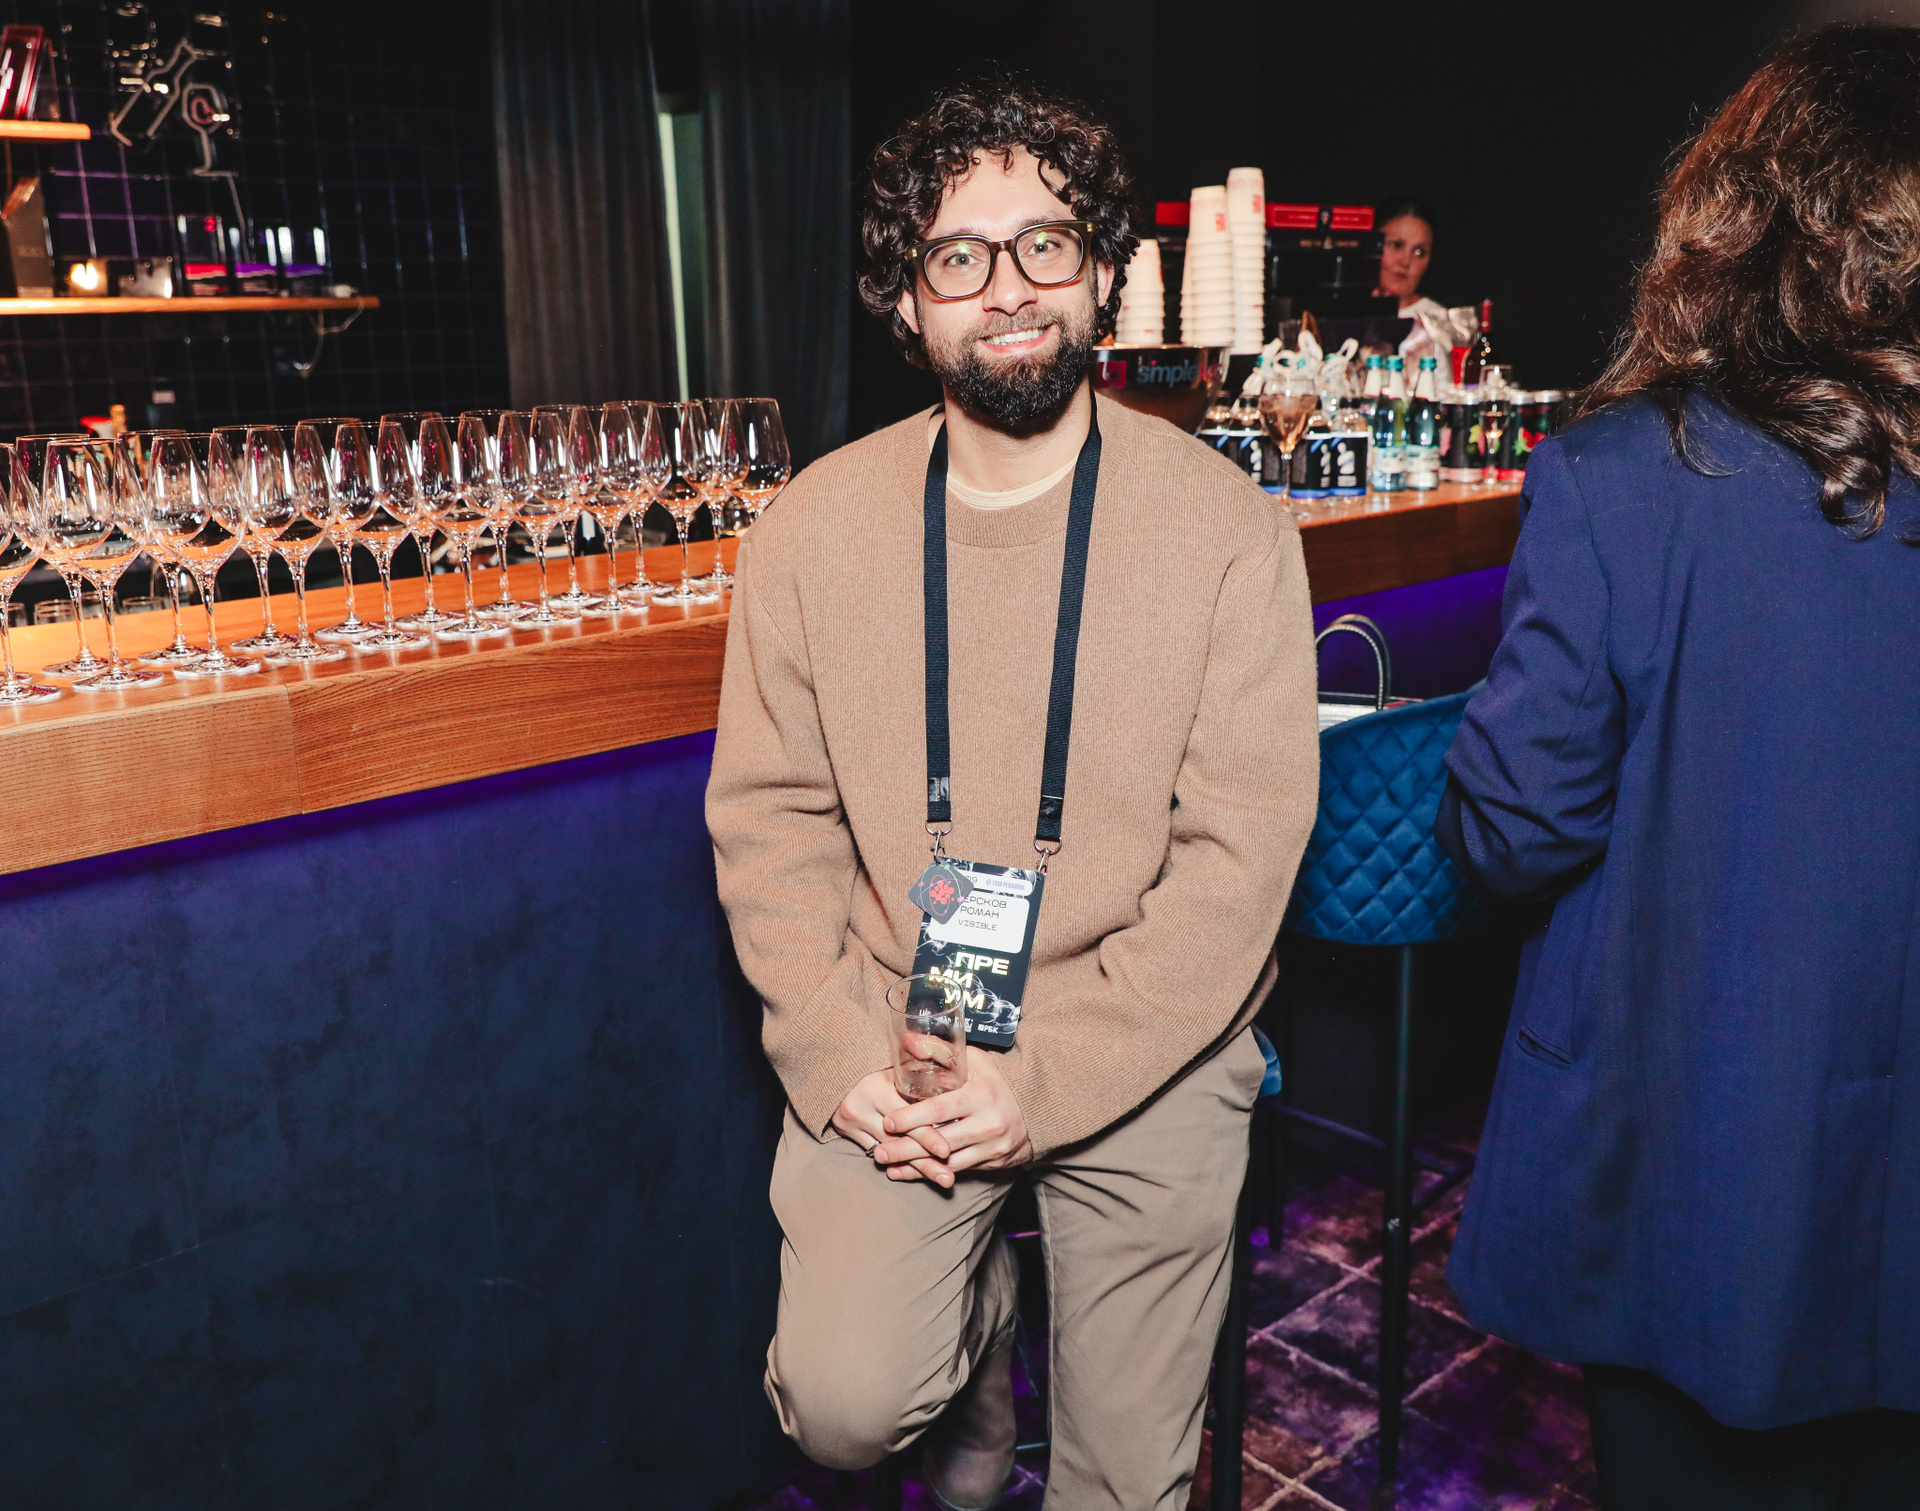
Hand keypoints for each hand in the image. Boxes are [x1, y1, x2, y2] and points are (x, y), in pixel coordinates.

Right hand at [831, 1069, 955, 1185]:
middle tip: (948, 1178)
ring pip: (890, 1153)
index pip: (905, 1118)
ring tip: (941, 1179)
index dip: (927, 1135)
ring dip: (917, 1168)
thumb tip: (955, 1078)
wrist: (835, 1073)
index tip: (946, 1150)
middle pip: (899, 1141)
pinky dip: (900, 1163)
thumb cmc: (875, 1067)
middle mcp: (860, 1109)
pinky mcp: (848, 1136)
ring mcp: (851, 1125)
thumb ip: (919, 1071)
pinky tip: (918, 1174)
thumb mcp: (894, 1067)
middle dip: (926, 1162)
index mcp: (873, 1089)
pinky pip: (877, 1154)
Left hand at [874, 1051, 1032, 1177]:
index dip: (912, 1117)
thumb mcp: (974, 1061)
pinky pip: (955, 1171)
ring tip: (885, 1163)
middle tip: (878, 1151)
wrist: (1032, 1112)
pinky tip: (906, 1172)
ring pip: (946, 1160)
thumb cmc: (993, 1083)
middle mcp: (988, 1122)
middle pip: (940, 1140)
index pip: (941, 1109)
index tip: (887, 1121)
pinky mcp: (992, 1161)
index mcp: (981, 1094)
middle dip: (906, 1148)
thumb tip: (907, 1040)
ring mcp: (991, 1145)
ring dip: (913, 1165)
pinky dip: (929, 1173)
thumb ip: (939, 1050)